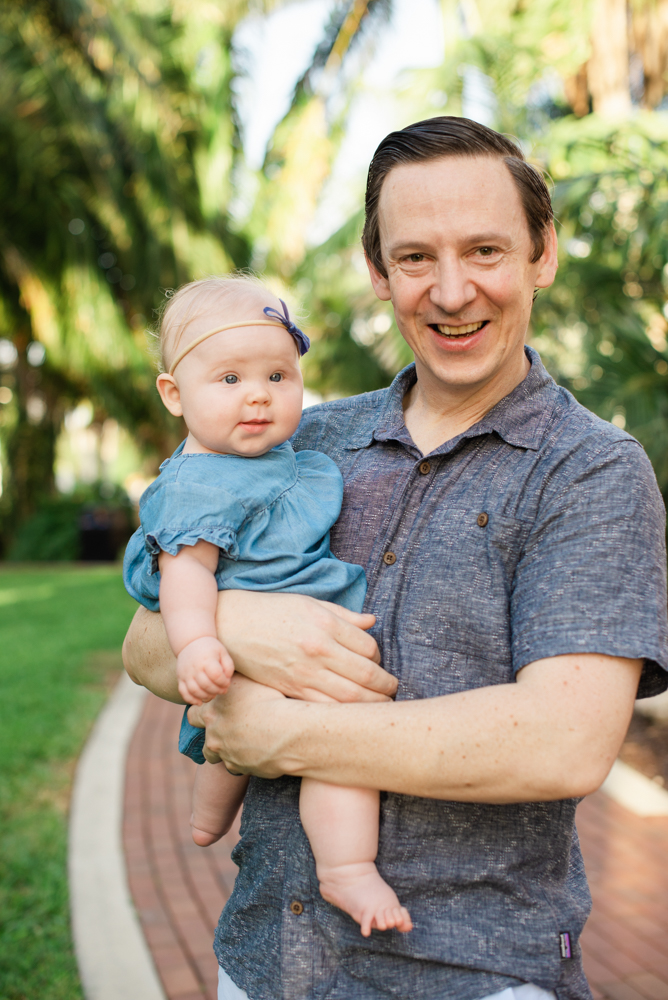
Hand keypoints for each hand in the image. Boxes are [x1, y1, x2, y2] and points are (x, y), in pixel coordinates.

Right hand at [176, 636, 234, 704]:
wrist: (191, 642)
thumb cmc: (210, 649)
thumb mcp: (223, 653)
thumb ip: (228, 667)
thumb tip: (226, 682)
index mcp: (207, 660)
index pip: (216, 676)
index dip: (224, 683)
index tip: (227, 683)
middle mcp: (195, 667)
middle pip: (206, 685)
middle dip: (217, 691)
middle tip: (222, 690)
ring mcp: (186, 673)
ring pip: (195, 691)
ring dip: (206, 697)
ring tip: (212, 695)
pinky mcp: (180, 678)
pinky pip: (183, 692)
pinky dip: (191, 700)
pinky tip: (199, 702)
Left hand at [188, 674, 289, 773]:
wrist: (287, 730)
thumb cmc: (270, 701)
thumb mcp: (249, 682)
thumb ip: (235, 681)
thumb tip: (230, 672)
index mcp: (212, 712)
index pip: (193, 715)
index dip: (202, 714)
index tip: (214, 714)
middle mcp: (214, 735)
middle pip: (205, 741)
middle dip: (215, 738)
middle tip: (230, 732)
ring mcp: (226, 754)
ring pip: (218, 758)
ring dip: (227, 752)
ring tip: (244, 746)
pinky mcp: (240, 768)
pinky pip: (237, 767)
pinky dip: (244, 762)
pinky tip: (257, 753)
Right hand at [215, 591, 396, 702]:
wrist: (231, 625)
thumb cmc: (272, 611)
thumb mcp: (309, 603)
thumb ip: (343, 615)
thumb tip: (372, 622)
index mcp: (325, 624)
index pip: (369, 647)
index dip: (380, 658)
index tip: (380, 664)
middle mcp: (318, 648)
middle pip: (366, 675)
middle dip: (386, 687)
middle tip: (393, 692)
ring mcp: (304, 671)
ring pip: (350, 696)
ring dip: (372, 705)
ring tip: (380, 707)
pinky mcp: (290, 689)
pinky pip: (325, 708)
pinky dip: (344, 715)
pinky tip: (351, 716)